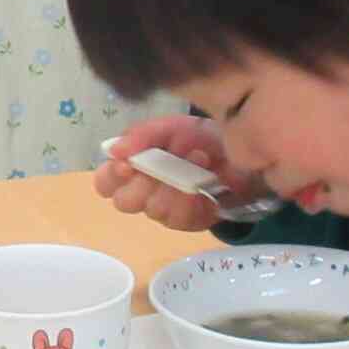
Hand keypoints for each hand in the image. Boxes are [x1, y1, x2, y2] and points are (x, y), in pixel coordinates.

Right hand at [96, 115, 246, 231]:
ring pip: (154, 210)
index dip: (111, 177)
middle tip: (163, 168)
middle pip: (124, 203)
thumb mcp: (171, 127)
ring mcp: (166, 210)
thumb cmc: (200, 138)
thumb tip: (114, 150)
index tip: (128, 165)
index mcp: (132, 168)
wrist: (243, 153)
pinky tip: (203, 185)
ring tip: (196, 160)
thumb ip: (142, 135)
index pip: (105, 182)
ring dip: (174, 186)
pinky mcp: (189, 222)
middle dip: (143, 185)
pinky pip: (181, 219)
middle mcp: (144, 192)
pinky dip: (192, 200)